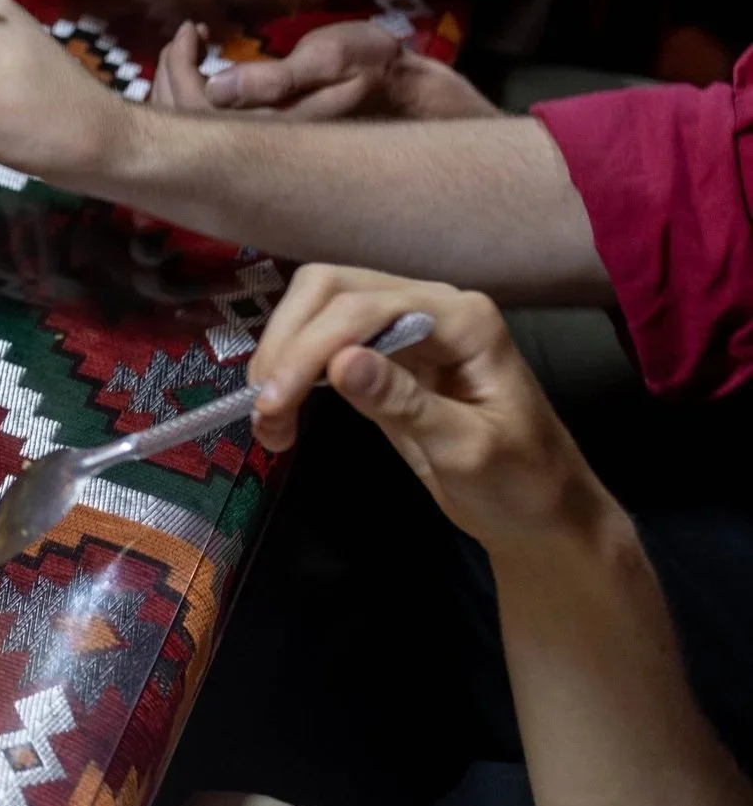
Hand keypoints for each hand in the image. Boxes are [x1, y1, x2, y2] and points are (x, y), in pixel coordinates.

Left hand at [152, 20, 496, 120]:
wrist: (414, 102)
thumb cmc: (377, 71)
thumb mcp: (335, 59)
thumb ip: (277, 77)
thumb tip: (216, 89)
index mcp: (267, 133)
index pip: (192, 108)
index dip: (179, 66)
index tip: (191, 28)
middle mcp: (254, 152)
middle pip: (181, 124)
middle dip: (171, 75)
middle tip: (187, 37)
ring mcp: (258, 155)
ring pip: (192, 131)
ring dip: (181, 87)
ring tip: (194, 50)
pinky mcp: (264, 150)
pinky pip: (210, 132)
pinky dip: (198, 99)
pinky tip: (213, 74)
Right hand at [245, 265, 611, 549]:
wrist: (542, 515)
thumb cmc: (521, 486)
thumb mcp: (467, 451)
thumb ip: (405, 403)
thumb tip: (340, 363)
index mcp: (463, 320)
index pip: (366, 308)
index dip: (312, 347)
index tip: (274, 402)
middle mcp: (432, 307)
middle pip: (333, 290)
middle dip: (288, 343)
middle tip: (264, 408)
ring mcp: (407, 327)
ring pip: (320, 308)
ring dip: (282, 356)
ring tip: (268, 421)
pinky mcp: (386, 355)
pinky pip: (326, 341)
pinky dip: (295, 371)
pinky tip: (283, 412)